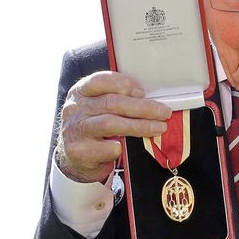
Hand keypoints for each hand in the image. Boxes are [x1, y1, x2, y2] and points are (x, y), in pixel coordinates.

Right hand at [56, 71, 170, 182]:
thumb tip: (153, 102)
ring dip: (140, 125)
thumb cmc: (95, 128)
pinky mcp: (78, 151)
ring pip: (111, 123)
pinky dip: (121, 147)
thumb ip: (120, 101)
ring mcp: (75, 130)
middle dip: (143, 107)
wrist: (74, 158)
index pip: (100, 80)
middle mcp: (75, 109)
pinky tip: (127, 148)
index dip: (123, 83)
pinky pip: (107, 148)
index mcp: (81, 92)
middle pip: (111, 103)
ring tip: (159, 128)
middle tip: (164, 112)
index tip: (142, 92)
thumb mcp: (101, 109)